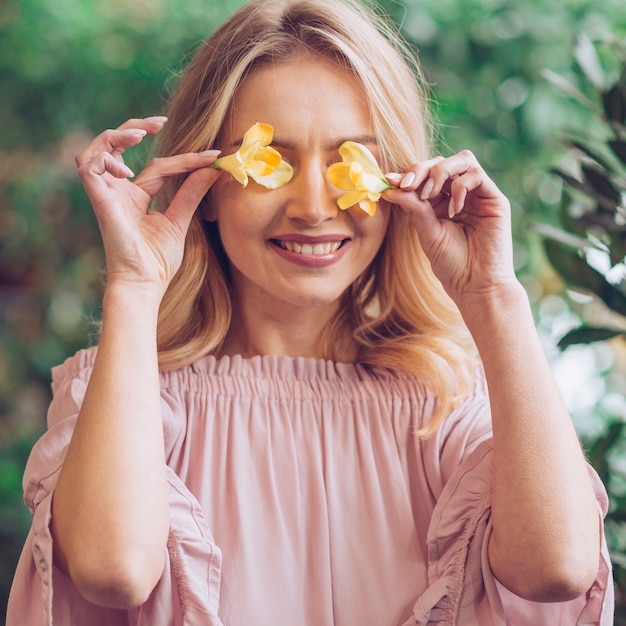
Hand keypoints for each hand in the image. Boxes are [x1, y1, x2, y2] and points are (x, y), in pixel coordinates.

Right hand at [75, 117, 221, 295]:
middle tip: (159, 123)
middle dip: (135, 127)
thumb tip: (212, 169)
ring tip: (139, 134)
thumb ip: (191, 193)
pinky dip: (104, 157)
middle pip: (117, 147)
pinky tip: (126, 168)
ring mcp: (106, 195)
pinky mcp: (98, 201)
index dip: (184, 159)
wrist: (145, 282)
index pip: (158, 166)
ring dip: (115, 136)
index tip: (212, 156)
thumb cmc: (158, 260)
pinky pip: (88, 167)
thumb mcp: (179, 220)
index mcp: (136, 197)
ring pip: (95, 150)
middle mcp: (118, 192)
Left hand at [384, 150, 517, 304]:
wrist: (475, 286)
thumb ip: (412, 207)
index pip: (426, 175)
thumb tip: (390, 187)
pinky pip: (477, 175)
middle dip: (421, 169)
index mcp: (441, 202)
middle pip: (442, 162)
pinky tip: (454, 210)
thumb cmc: (452, 264)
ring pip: (462, 159)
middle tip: (407, 185)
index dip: (408, 174)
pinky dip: (460, 186)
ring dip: (440, 172)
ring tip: (429, 195)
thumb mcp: (426, 231)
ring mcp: (479, 195)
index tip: (389, 180)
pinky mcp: (495, 199)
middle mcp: (460, 195)